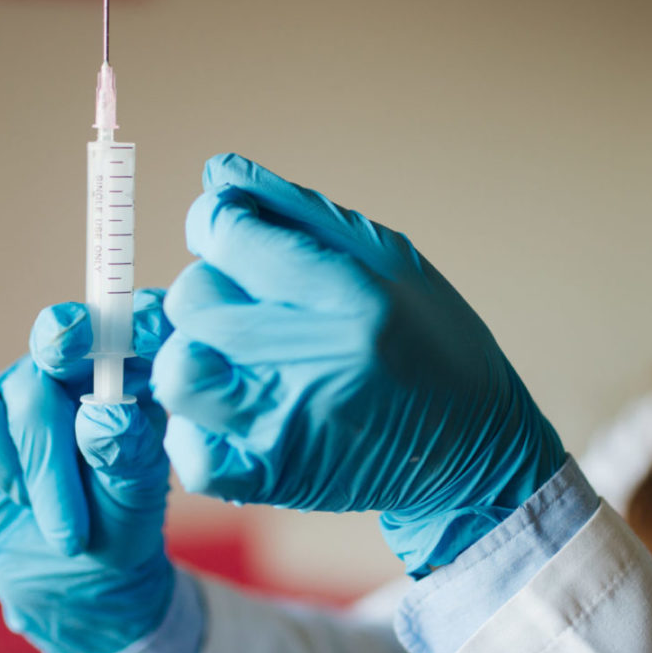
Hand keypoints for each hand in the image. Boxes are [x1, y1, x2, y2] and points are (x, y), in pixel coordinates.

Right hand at [0, 290, 174, 652]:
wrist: (71, 581)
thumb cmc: (119, 523)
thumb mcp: (138, 495)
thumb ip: (129, 452)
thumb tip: (105, 412)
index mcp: (132, 371)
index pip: (138, 322)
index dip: (139, 318)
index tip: (147, 335)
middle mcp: (74, 369)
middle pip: (65, 331)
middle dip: (68, 339)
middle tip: (69, 356)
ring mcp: (19, 389)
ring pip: (26, 389)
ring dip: (46, 464)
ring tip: (69, 531)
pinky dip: (2, 463)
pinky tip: (23, 499)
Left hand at [152, 155, 564, 574]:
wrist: (474, 448)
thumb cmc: (433, 341)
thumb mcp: (390, 257)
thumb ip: (299, 210)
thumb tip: (217, 172)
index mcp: (352, 296)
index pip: (227, 235)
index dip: (220, 223)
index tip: (237, 235)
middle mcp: (315, 361)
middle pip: (193, 299)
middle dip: (212, 288)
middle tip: (252, 302)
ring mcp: (288, 427)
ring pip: (177, 371)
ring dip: (195, 353)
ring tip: (234, 356)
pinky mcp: (273, 480)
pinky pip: (187, 449)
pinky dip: (195, 425)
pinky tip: (234, 408)